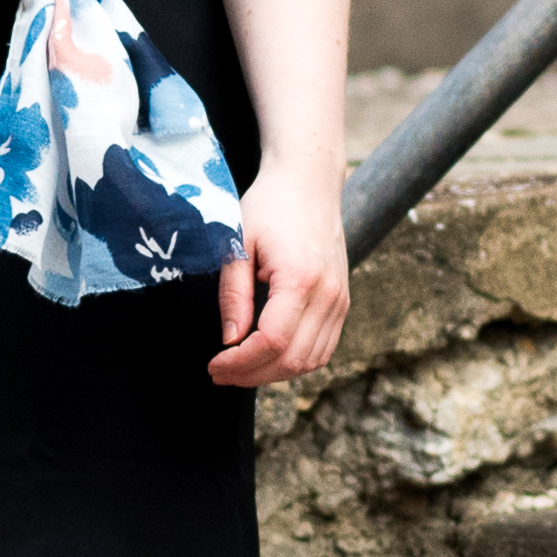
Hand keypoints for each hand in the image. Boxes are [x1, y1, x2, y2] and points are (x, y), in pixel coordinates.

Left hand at [206, 177, 347, 388]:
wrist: (309, 182)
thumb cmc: (269, 206)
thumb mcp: (238, 243)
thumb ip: (233, 294)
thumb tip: (229, 340)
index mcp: (301, 279)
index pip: (272, 342)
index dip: (240, 362)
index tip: (213, 365)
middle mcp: (329, 295)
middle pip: (293, 359)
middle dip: (252, 374)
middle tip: (220, 373)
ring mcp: (341, 300)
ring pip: (311, 361)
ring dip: (274, 373)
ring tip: (240, 369)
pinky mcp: (342, 301)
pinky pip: (323, 348)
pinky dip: (295, 361)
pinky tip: (266, 356)